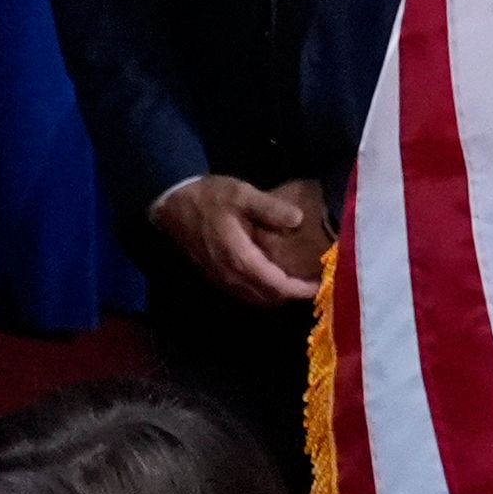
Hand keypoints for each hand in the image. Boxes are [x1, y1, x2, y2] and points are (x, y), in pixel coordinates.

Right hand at [151, 174, 324, 305]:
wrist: (172, 205)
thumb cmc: (208, 198)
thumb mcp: (241, 194)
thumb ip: (270, 208)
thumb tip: (298, 219)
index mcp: (239, 258)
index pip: (276, 285)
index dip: (300, 289)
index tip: (320, 284)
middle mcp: (230, 276)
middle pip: (268, 298)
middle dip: (292, 295)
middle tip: (314, 283)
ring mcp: (221, 279)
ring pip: (255, 299)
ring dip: (277, 296)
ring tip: (297, 283)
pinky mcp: (216, 277)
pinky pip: (244, 294)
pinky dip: (262, 292)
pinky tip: (273, 279)